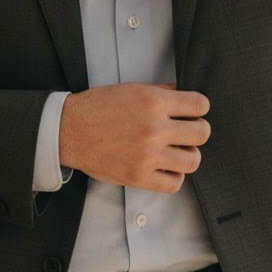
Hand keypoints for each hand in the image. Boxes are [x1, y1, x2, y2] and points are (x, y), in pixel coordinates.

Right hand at [58, 83, 210, 193]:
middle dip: (198, 130)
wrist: (70, 130)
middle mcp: (154, 128)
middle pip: (201, 133)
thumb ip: (161, 92)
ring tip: (177, 150)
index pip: (200, 105)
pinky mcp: (138, 177)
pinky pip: (174, 183)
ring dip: (188, 154)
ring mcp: (148, 155)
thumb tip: (184, 94)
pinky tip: (165, 166)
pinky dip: (174, 176)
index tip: (193, 111)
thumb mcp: (133, 88)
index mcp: (154, 102)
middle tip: (187, 131)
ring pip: (192, 161)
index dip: (199, 108)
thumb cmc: (99, 106)